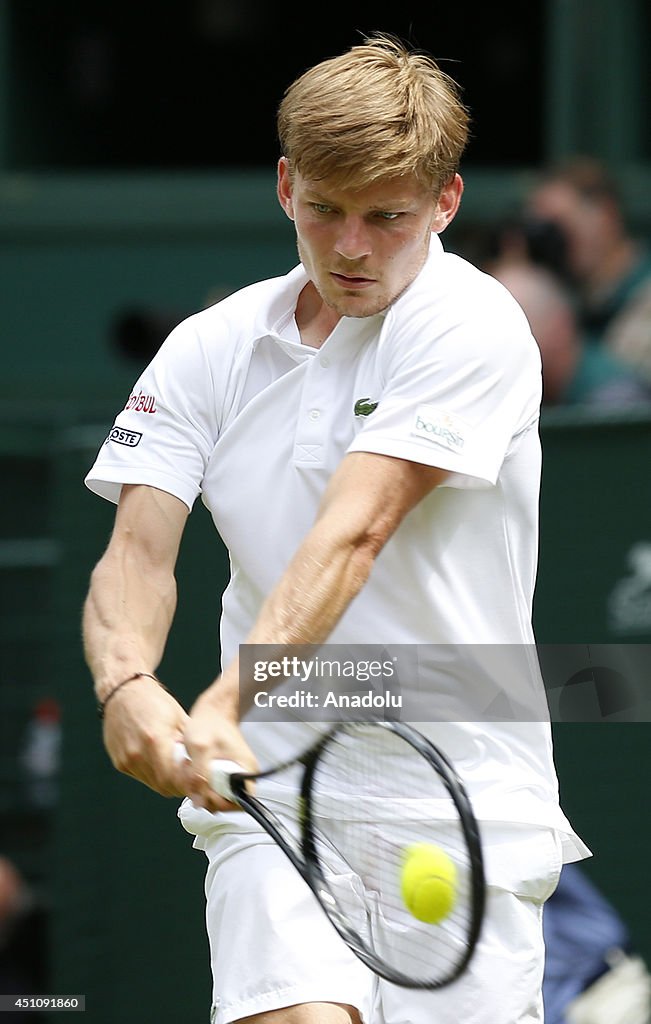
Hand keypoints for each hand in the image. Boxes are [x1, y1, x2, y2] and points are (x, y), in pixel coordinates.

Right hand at [101, 675, 190, 796]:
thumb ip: (188, 744)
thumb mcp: (179, 718)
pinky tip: (159, 762)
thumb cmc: (153, 701)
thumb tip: (201, 763)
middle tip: (190, 779)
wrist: (124, 692)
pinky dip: (152, 774)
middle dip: (179, 786)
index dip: (187, 784)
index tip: (196, 781)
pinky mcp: (119, 762)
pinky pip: (140, 776)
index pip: (173, 779)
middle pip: (163, 786)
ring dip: (165, 781)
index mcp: (155, 740)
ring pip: (151, 784)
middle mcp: (137, 753)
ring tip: (176, 769)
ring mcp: (126, 759)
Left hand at [180, 682, 257, 811]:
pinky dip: (199, 782)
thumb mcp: (200, 748)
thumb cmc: (209, 724)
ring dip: (200, 788)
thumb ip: (199, 776)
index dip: (219, 802)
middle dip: (205, 794)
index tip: (204, 789)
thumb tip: (199, 801)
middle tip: (194, 775)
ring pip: (215, 796)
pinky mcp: (222, 775)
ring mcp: (232, 776)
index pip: (238, 804)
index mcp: (245, 772)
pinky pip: (211, 788)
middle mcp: (242, 777)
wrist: (212, 712)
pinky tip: (194, 768)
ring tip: (193, 768)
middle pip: (224, 803)